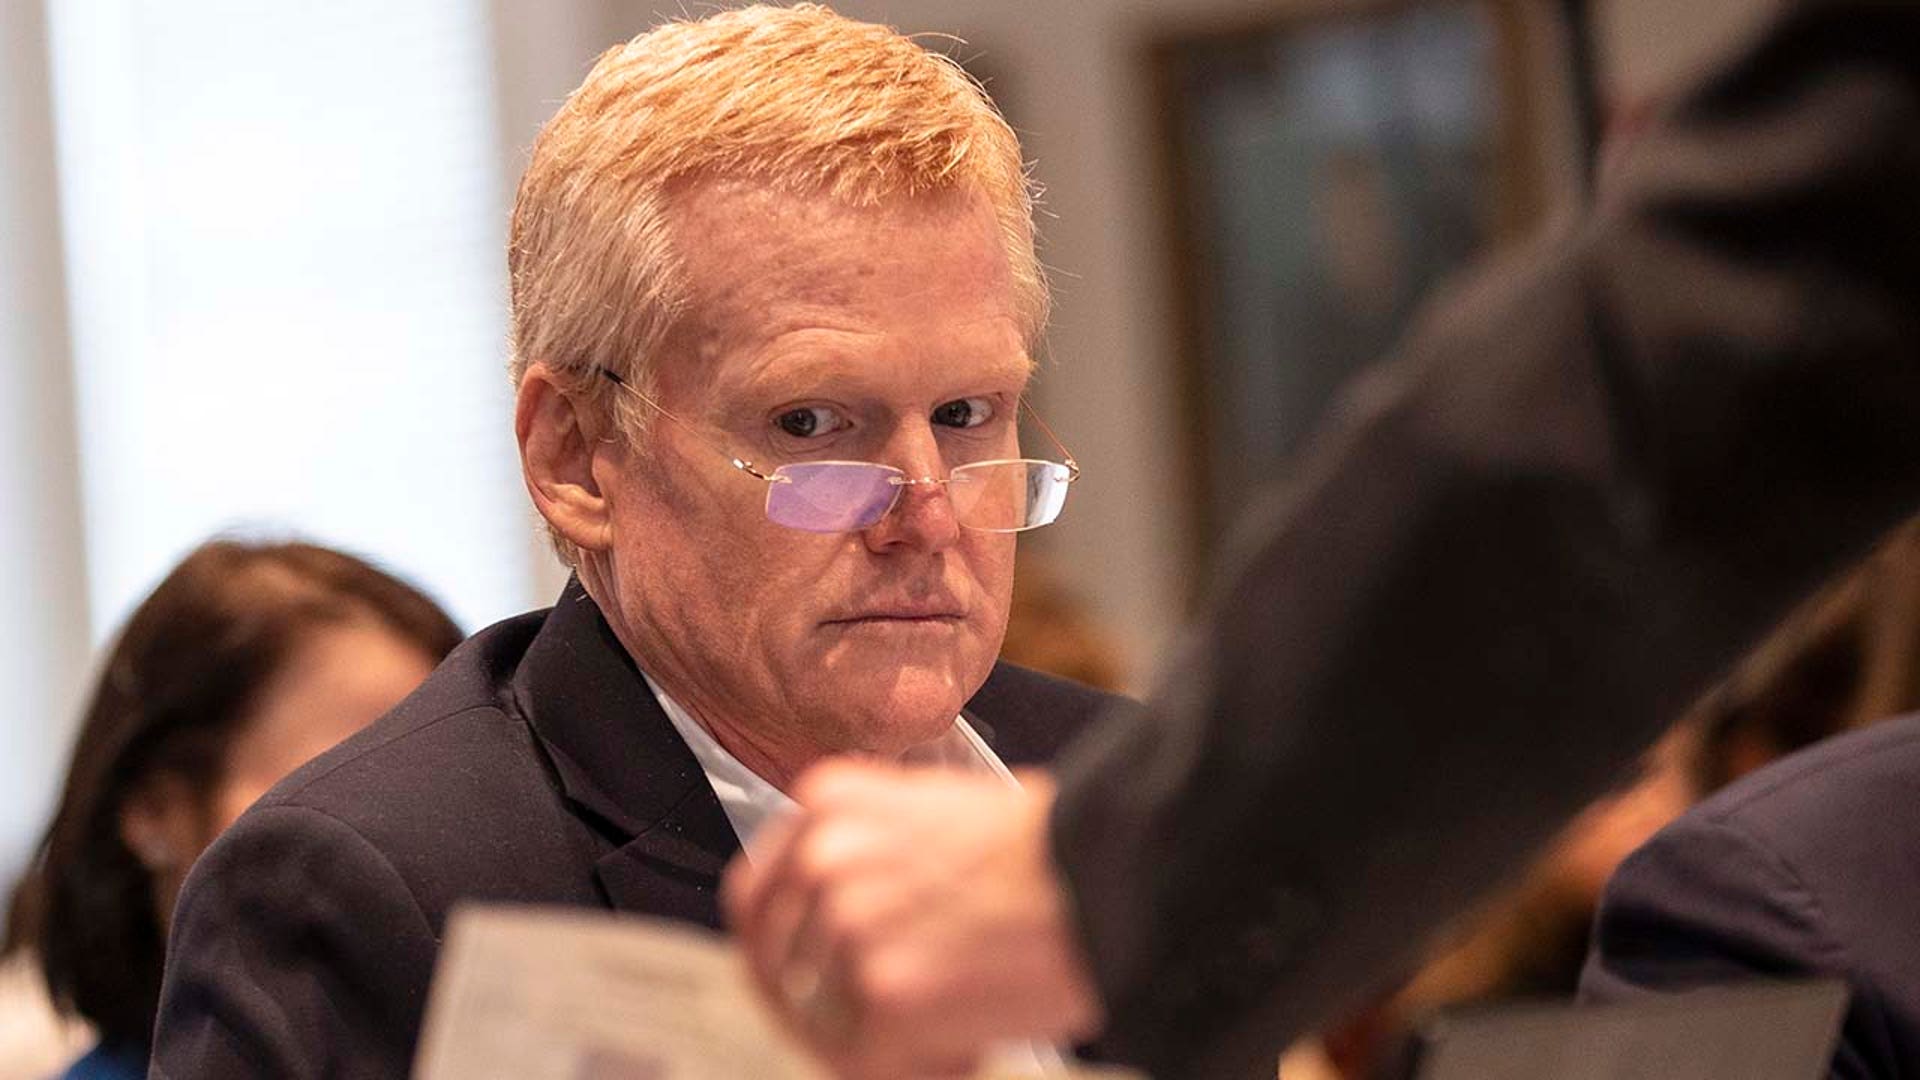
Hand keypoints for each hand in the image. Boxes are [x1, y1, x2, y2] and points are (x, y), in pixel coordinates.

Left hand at [723, 761, 1104, 1078]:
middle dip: (824, 1011)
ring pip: (822, 1026)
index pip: (757, 897)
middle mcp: (823, 857)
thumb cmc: (1050, 847)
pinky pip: (868, 1066)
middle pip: (776, 969)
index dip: (780, 955)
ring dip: (883, 1044)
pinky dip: (922, 1070)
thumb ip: (870, 857)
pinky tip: (974, 1047)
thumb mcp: (935, 814)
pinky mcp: (882, 993)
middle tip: (885, 1027)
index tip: (802, 986)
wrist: (1113, 871)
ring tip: (961, 1026)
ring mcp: (847, 927)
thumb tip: (835, 932)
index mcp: (829, 804)